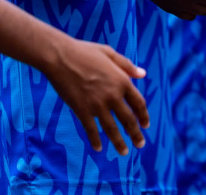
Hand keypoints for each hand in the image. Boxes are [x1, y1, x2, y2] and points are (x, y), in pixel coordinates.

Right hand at [41, 37, 149, 155]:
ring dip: (119, 142)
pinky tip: (98, 148)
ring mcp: (97, 104)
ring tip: (124, 152)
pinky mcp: (82, 110)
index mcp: (122, 80)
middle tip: (140, 144)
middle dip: (136, 134)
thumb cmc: (84, 52)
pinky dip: (96, 140)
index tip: (145, 125)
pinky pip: (91, 130)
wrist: (60, 56)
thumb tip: (143, 74)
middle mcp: (113, 95)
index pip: (138, 103)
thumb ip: (127, 65)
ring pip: (112, 129)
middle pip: (128, 120)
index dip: (143, 116)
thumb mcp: (109, 53)